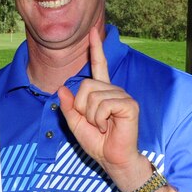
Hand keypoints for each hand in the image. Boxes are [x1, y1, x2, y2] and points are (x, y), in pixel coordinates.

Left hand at [57, 27, 150, 186]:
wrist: (112, 159)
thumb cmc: (98, 142)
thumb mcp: (76, 124)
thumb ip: (68, 106)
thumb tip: (61, 88)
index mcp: (102, 93)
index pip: (99, 66)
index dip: (96, 49)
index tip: (94, 32)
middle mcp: (113, 90)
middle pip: (86, 86)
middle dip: (81, 108)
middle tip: (94, 123)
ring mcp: (122, 96)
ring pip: (93, 96)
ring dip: (91, 116)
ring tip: (102, 126)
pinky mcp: (129, 105)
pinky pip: (104, 104)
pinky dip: (99, 119)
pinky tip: (108, 126)